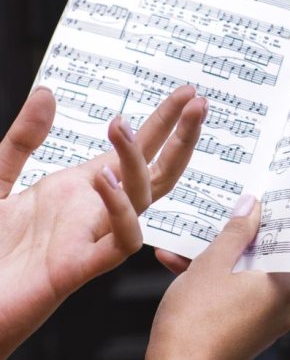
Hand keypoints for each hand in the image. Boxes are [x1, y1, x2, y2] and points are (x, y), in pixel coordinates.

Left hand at [0, 85, 205, 359]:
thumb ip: (23, 139)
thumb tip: (48, 93)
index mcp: (81, 190)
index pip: (135, 151)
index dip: (163, 121)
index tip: (187, 92)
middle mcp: (95, 211)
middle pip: (156, 171)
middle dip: (180, 136)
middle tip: (197, 102)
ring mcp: (92, 238)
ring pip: (143, 199)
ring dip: (137, 161)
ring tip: (120, 125)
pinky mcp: (80, 267)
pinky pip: (121, 241)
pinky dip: (121, 210)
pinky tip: (103, 178)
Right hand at [136, 195, 289, 359]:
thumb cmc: (194, 319)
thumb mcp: (213, 262)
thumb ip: (235, 231)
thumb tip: (251, 206)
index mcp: (285, 286)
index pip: (278, 242)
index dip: (257, 221)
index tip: (243, 205)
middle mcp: (283, 307)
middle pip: (256, 261)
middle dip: (225, 243)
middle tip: (206, 224)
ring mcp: (265, 325)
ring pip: (240, 280)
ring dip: (210, 265)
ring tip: (178, 249)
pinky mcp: (246, 337)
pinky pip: (232, 300)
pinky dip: (211, 287)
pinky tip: (178, 271)